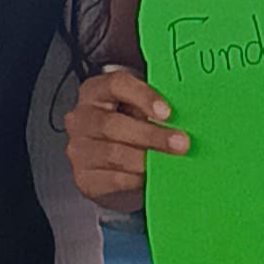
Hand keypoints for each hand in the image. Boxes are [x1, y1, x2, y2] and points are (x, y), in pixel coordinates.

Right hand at [68, 66, 188, 203]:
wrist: (108, 164)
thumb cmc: (127, 128)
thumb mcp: (137, 110)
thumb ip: (153, 110)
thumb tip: (184, 118)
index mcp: (95, 92)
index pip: (116, 85)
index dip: (143, 96)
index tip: (167, 112)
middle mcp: (81, 119)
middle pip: (113, 124)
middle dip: (151, 135)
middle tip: (180, 143)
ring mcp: (79, 149)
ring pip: (114, 154)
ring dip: (146, 159)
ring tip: (169, 161)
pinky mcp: (84, 178)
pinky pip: (112, 178)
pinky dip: (136, 178)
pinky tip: (151, 175)